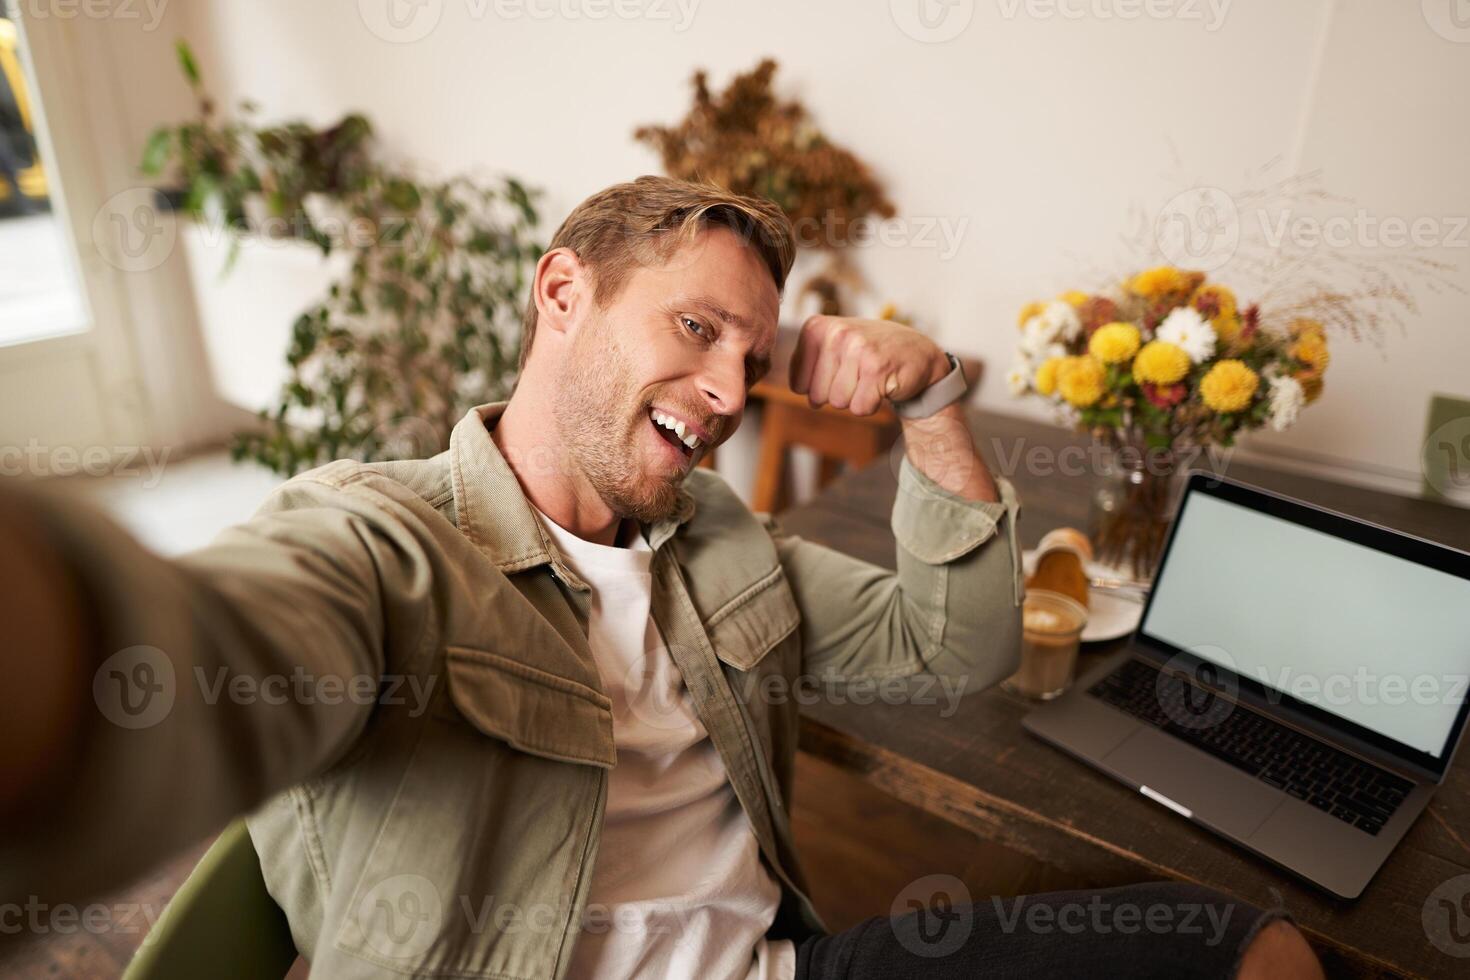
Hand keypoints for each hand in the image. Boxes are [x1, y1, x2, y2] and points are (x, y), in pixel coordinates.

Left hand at [789, 315, 950, 415]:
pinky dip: (871, 404)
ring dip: (855, 397)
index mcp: (816, 327)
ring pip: (838, 402)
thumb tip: (798, 389)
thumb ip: (805, 364)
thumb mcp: (831, 347)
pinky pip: (859, 408)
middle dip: (837, 394)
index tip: (839, 371)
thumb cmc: (868, 353)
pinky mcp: (877, 368)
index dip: (819, 387)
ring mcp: (858, 349)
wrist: (917, 352)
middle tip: (858, 374)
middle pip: (817, 396)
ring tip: (870, 377)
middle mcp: (836, 333)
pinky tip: (882, 384)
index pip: (798, 384)